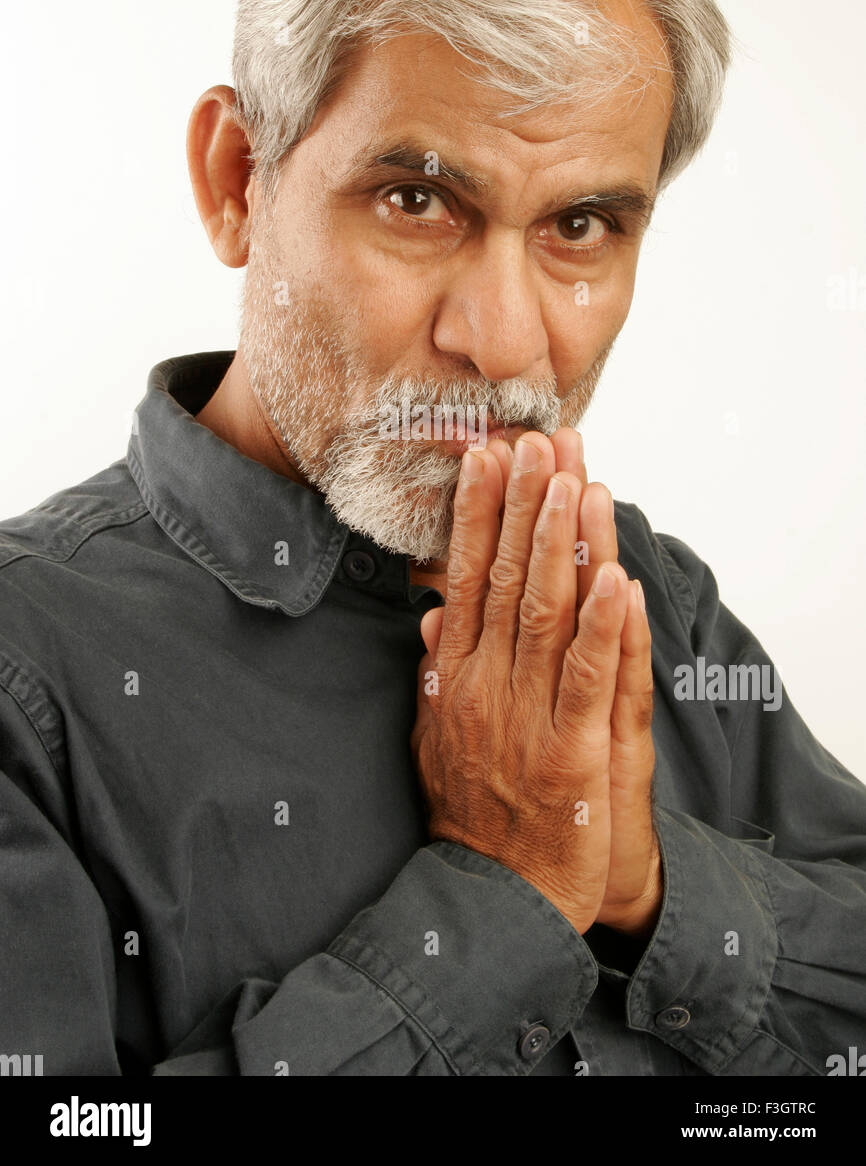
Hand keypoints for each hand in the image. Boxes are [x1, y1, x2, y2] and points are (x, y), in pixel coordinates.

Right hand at [411, 430, 658, 936]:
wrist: (491, 895)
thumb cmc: (468, 811)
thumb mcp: (432, 737)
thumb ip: (434, 674)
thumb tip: (433, 616)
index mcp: (452, 676)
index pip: (465, 577)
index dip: (477, 514)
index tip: (487, 458)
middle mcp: (482, 685)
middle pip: (504, 579)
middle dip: (522, 505)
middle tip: (536, 441)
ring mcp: (525, 717)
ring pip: (545, 614)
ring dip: (561, 544)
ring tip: (574, 482)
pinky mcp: (570, 752)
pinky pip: (586, 679)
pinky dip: (601, 628)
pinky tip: (614, 580)